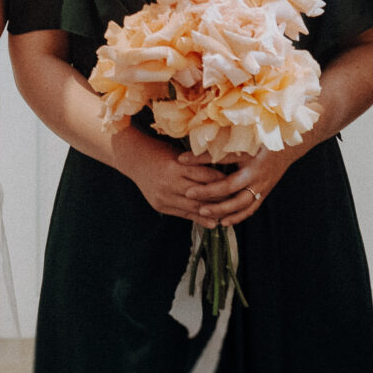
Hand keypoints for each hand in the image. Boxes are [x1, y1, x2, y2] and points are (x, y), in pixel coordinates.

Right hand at [111, 126, 235, 224]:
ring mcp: (163, 196)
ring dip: (212, 212)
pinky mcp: (160, 206)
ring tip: (229, 214)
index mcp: (176, 167)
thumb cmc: (161, 151)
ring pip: (193, 208)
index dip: (223, 181)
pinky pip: (183, 214)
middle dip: (220, 199)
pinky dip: (198, 218)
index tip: (238, 182)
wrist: (134, 159)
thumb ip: (198, 164)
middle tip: (238, 201)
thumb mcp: (180, 154)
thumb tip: (223, 173)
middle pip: (201, 195)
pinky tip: (212, 222)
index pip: (205, 176)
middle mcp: (169, 183)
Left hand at [190, 145, 298, 227]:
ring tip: (202, 212)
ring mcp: (261, 185)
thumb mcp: (244, 135)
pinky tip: (222, 222)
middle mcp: (256, 172)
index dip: (200, 158)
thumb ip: (223, 137)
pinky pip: (250, 209)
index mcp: (249, 154)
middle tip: (189, 193)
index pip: (220, 157)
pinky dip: (237, 217)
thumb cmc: (262, 137)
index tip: (180, 160)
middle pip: (229, 185)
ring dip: (221, 209)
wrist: (289, 146)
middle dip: (208, 191)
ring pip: (240, 202)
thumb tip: (199, 135)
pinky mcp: (264, 193)